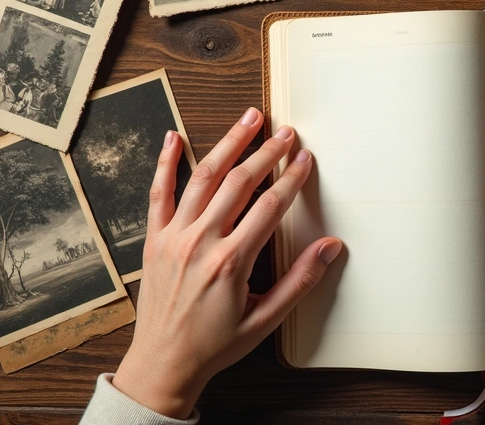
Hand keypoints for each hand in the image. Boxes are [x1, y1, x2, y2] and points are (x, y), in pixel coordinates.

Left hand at [113, 108, 342, 417]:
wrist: (163, 364)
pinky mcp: (154, 240)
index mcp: (230, 262)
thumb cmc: (214, 345)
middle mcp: (199, 243)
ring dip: (228, 144)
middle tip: (286, 133)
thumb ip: (300, 281)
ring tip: (248, 120)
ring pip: (202, 177)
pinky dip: (165, 163)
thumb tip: (330, 248)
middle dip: (266, 153)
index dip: (291, 178)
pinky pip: (158, 193)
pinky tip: (173, 138)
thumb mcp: (266, 319)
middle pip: (238, 182)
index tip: (305, 160)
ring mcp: (173, 238)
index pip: (269, 206)